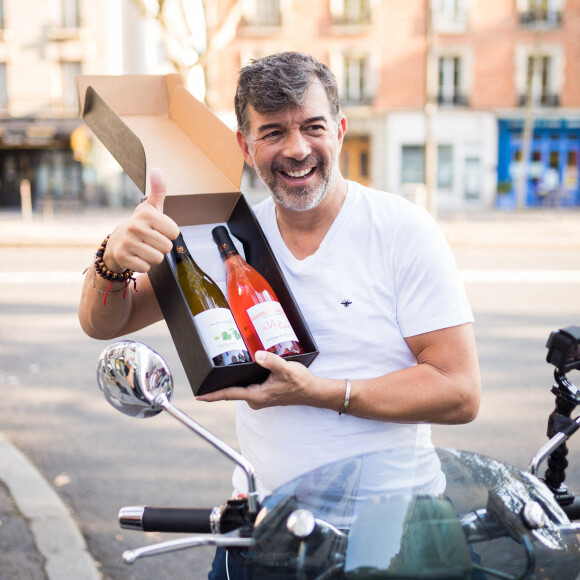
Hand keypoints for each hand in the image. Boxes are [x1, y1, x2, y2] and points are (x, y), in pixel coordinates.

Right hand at [103, 168, 179, 272]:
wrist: (115, 244)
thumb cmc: (140, 226)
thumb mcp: (150, 208)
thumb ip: (158, 190)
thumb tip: (158, 170)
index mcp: (146, 214)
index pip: (175, 233)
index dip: (169, 234)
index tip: (157, 231)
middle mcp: (136, 226)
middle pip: (167, 247)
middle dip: (161, 247)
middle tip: (149, 242)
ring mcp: (128, 242)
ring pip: (158, 258)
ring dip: (153, 257)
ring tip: (143, 249)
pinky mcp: (122, 257)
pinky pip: (146, 268)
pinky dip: (143, 265)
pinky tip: (136, 257)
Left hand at [196, 350, 319, 409]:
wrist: (310, 391)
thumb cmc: (299, 382)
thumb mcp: (286, 369)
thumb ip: (271, 361)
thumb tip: (258, 355)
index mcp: (257, 395)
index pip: (230, 395)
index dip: (213, 395)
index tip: (199, 396)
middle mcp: (255, 399)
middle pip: (231, 391)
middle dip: (217, 386)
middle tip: (203, 376)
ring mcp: (258, 397)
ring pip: (239, 389)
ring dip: (230, 382)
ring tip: (218, 371)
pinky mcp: (262, 394)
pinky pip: (246, 387)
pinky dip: (240, 380)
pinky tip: (238, 370)